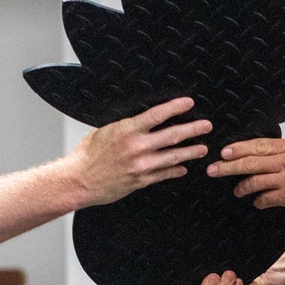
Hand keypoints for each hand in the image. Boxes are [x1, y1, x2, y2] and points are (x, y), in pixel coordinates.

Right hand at [68, 97, 210, 206]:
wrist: (78, 181)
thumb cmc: (87, 155)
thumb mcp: (104, 131)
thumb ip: (125, 126)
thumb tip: (142, 119)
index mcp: (126, 130)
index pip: (157, 115)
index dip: (176, 107)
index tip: (189, 103)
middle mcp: (136, 148)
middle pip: (172, 136)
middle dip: (192, 129)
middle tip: (206, 126)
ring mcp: (140, 166)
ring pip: (172, 157)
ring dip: (190, 152)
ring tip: (202, 148)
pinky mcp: (140, 181)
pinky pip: (163, 175)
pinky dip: (174, 171)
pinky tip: (183, 168)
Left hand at [207, 137, 284, 213]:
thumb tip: (282, 151)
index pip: (257, 145)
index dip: (238, 149)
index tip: (224, 152)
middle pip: (249, 162)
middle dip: (227, 166)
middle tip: (213, 170)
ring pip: (254, 181)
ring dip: (241, 187)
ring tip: (236, 191)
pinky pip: (265, 198)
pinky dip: (259, 201)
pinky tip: (257, 203)